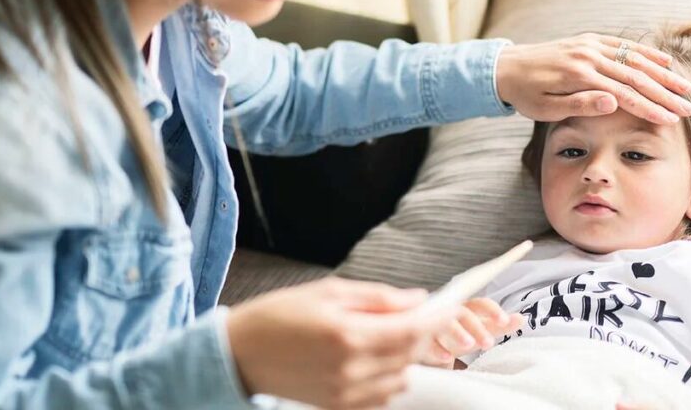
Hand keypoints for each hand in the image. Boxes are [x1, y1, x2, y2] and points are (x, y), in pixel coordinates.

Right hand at [226, 277, 452, 408]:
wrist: (241, 354)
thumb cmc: (280, 314)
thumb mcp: (329, 291)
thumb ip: (378, 298)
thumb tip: (418, 299)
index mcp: (348, 335)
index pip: (411, 330)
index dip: (436, 318)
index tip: (449, 306)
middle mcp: (350, 369)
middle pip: (410, 355)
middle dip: (421, 334)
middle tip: (417, 315)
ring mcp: (345, 394)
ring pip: (401, 379)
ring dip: (405, 357)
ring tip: (385, 335)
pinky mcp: (339, 408)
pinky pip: (382, 397)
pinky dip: (388, 378)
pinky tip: (372, 359)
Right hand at [421, 298, 522, 367]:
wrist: (428, 338)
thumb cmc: (459, 332)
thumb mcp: (479, 329)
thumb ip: (497, 325)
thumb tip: (521, 319)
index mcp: (466, 307)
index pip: (481, 304)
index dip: (493, 311)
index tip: (504, 321)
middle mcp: (450, 311)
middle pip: (463, 313)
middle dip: (477, 327)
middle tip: (489, 343)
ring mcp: (434, 323)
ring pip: (445, 323)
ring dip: (458, 332)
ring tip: (469, 345)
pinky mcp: (422, 337)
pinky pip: (428, 340)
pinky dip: (437, 348)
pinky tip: (447, 357)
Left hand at [495, 34, 690, 124]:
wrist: (506, 67)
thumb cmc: (526, 94)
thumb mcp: (546, 108)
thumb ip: (580, 104)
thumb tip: (613, 103)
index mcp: (579, 76)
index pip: (624, 94)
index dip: (650, 108)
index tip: (672, 120)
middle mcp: (588, 56)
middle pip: (636, 76)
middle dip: (665, 93)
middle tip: (690, 109)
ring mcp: (590, 45)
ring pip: (634, 59)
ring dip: (663, 73)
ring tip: (686, 88)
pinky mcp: (589, 40)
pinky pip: (623, 45)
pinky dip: (646, 52)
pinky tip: (665, 61)